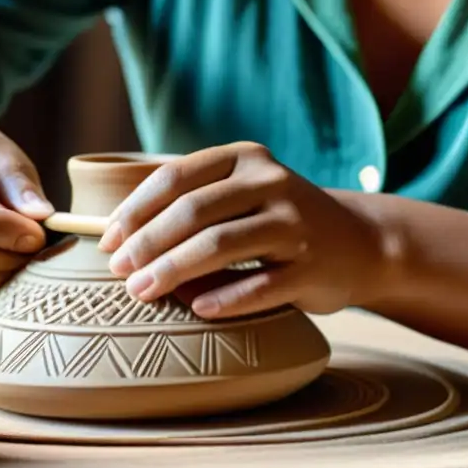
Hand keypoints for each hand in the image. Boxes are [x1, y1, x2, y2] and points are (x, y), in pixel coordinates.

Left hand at [97, 142, 390, 318]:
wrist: (360, 242)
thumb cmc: (278, 219)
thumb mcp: (243, 193)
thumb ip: (194, 202)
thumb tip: (118, 237)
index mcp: (245, 157)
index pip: (175, 177)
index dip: (135, 210)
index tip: (107, 241)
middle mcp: (272, 182)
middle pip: (193, 212)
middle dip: (147, 243)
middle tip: (118, 272)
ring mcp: (295, 225)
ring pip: (221, 246)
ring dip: (173, 271)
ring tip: (142, 291)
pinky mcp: (312, 268)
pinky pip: (258, 286)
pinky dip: (223, 299)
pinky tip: (196, 310)